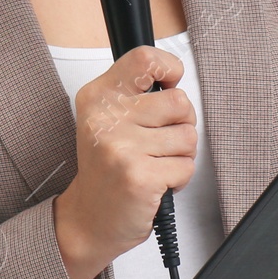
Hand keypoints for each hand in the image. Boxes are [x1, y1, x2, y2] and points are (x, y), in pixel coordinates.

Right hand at [53, 43, 196, 278]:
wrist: (89, 219)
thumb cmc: (108, 168)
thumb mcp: (108, 120)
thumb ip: (136, 94)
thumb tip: (176, 78)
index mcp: (98, 97)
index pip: (144, 59)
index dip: (169, 69)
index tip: (168, 86)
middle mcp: (105, 118)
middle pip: (179, 102)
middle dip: (181, 124)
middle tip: (159, 142)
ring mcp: (121, 148)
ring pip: (188, 136)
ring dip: (180, 155)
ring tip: (155, 164)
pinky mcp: (139, 176)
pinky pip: (186, 166)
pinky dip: (179, 178)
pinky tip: (156, 183)